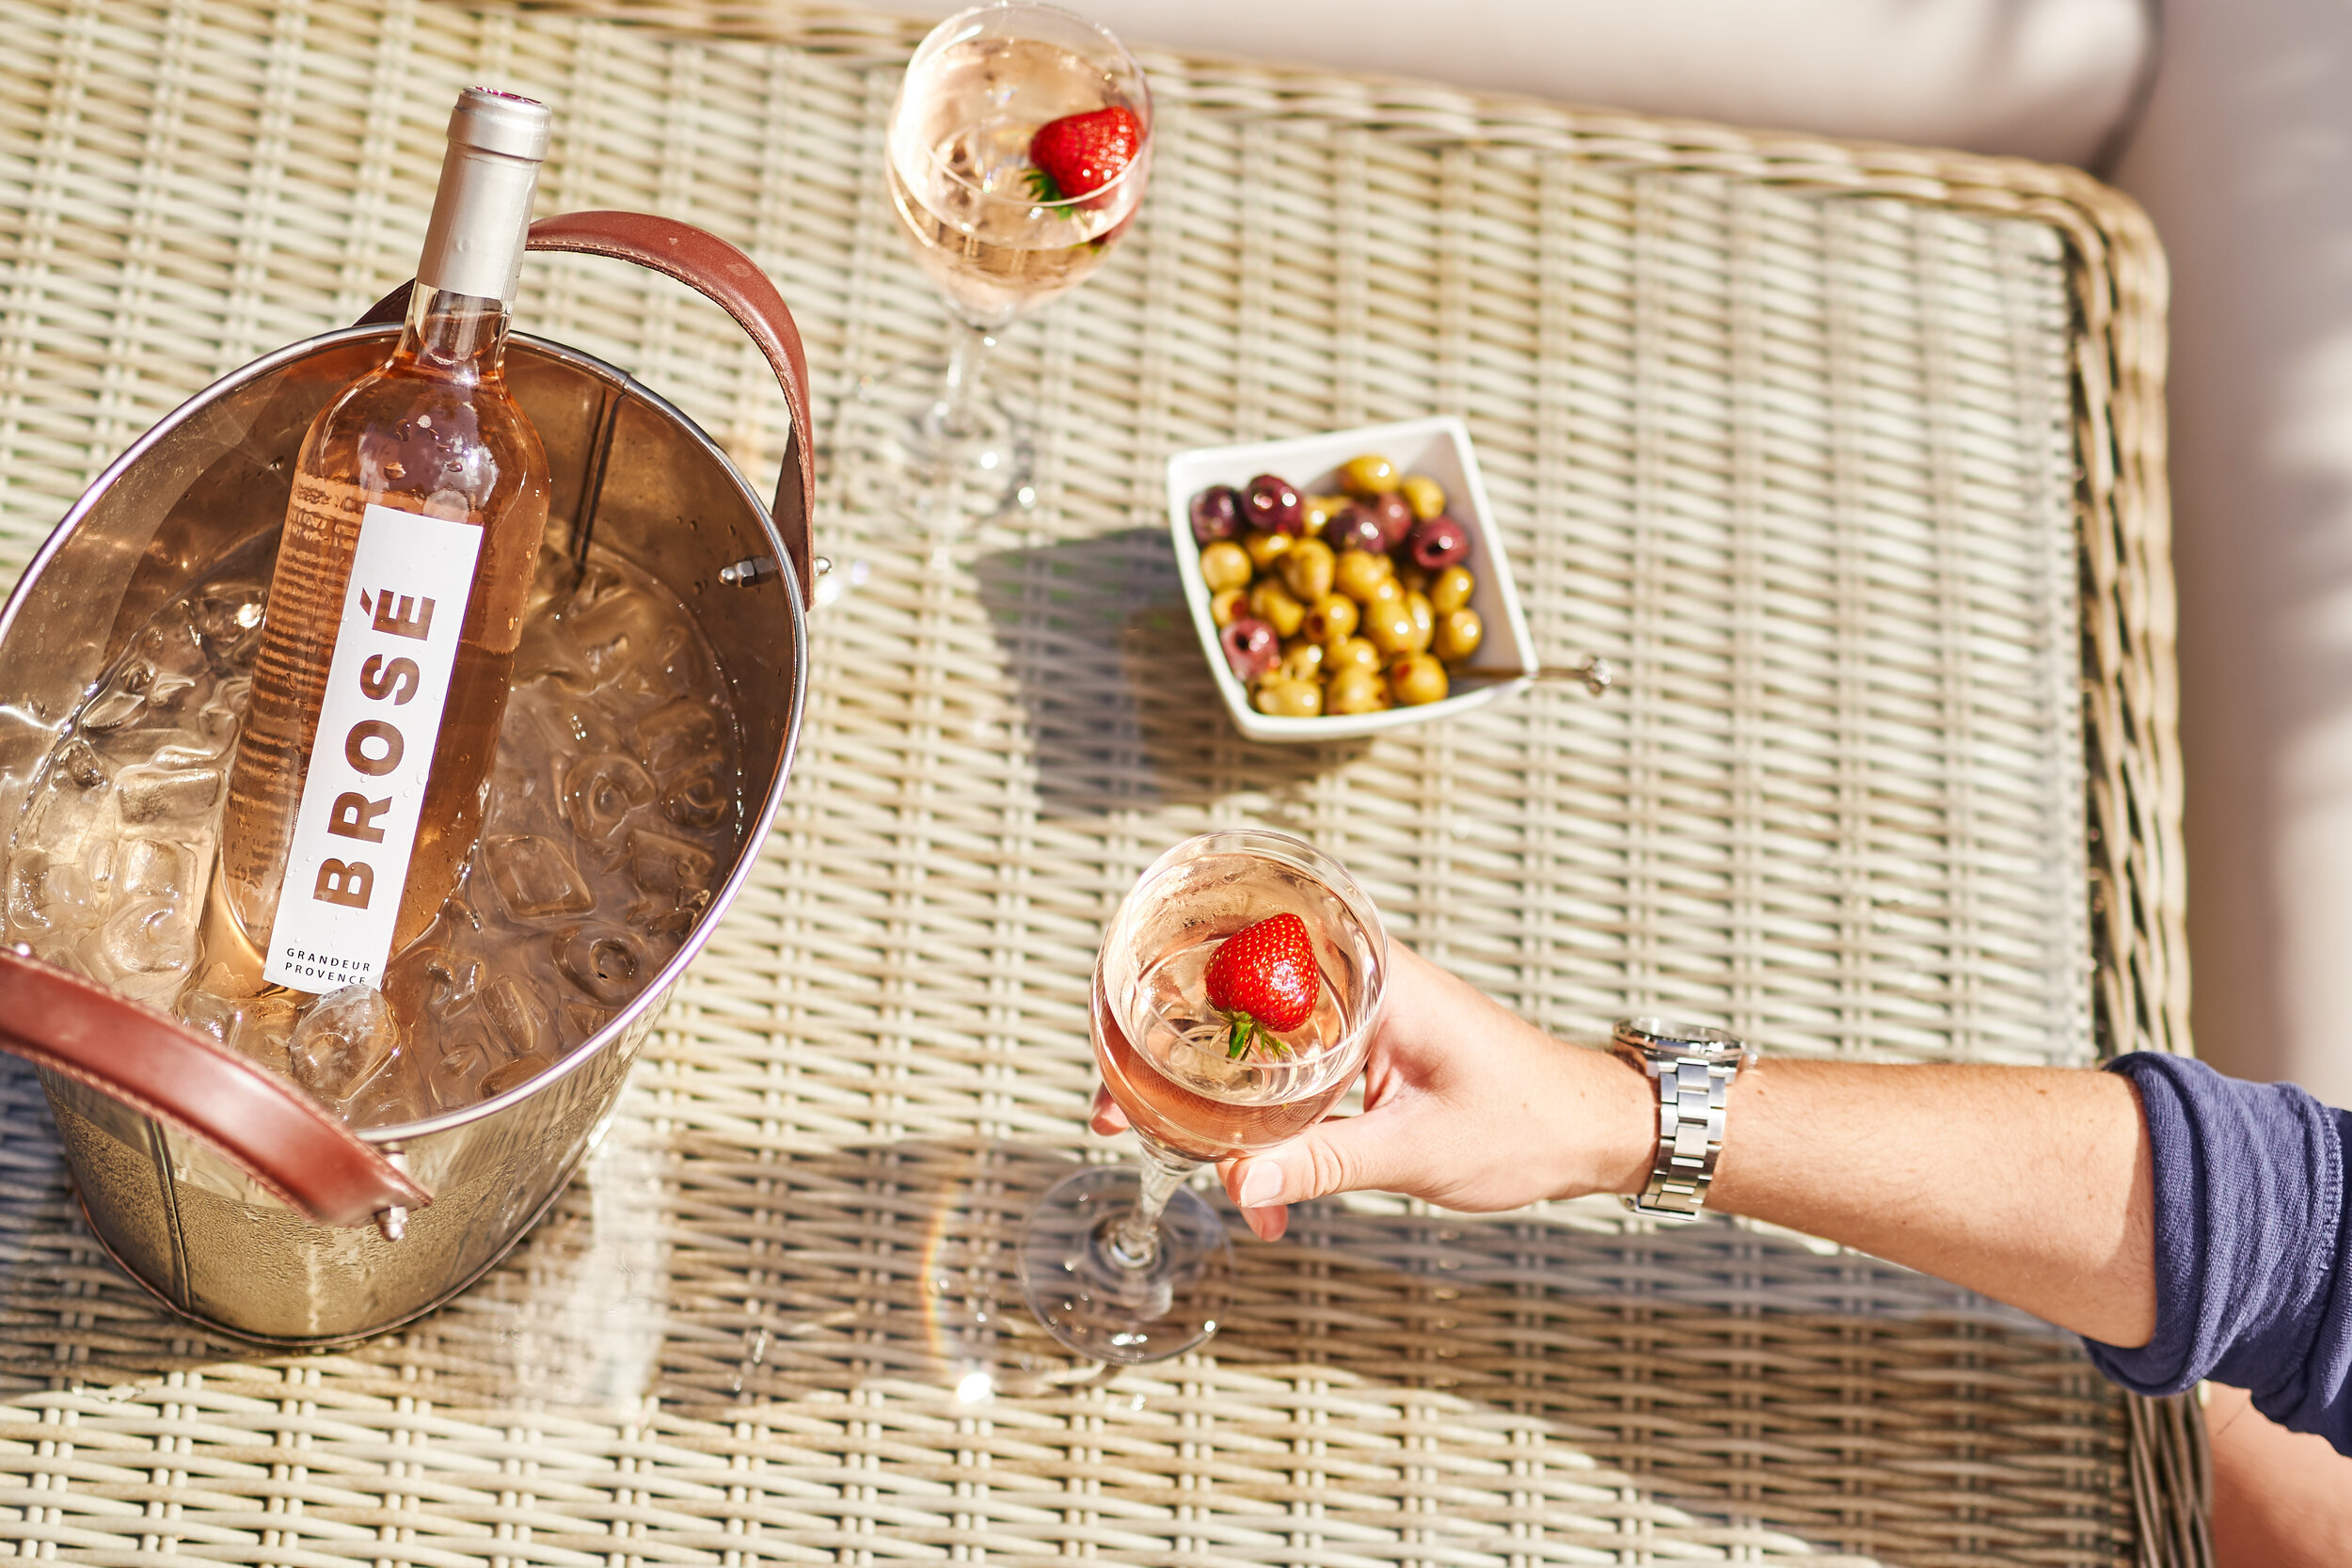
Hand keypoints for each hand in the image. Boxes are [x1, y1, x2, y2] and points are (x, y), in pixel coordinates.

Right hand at [1089, 941, 1654, 1240]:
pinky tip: (1257, 1186)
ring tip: (1167, 1153)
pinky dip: (1262, 1123)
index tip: (1122, 1031)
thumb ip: (1324, 1165)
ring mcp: (1362, 1020)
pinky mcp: (1368, 1056)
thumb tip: (1236, 1185)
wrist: (1596, 1130)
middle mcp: (1361, 985)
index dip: (1173, 985)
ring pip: (1257, 1045)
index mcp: (1375, 978)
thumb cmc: (1528, 1120)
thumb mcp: (1416, 1151)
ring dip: (1211, 1098)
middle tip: (1117, 1112)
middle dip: (1170, 1056)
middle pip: (1235, 1001)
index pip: (1253, 949)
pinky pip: (1291, 1077)